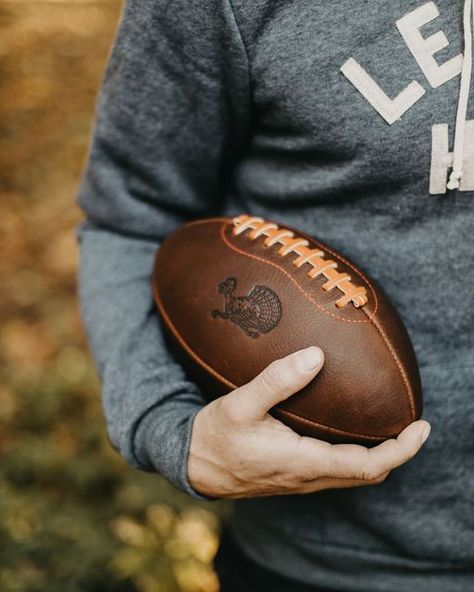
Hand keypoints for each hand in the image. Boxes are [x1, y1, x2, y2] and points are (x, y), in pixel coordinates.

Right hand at [188, 346, 430, 497]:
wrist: (193, 466)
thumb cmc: (215, 436)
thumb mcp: (240, 404)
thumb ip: (277, 381)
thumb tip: (316, 355)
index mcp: (300, 462)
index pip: (366, 465)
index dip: (400, 450)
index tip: (421, 427)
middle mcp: (307, 477)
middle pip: (368, 473)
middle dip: (397, 451)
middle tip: (414, 424)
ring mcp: (301, 481)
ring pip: (354, 475)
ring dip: (380, 455)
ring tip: (391, 426)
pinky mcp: (294, 476)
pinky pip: (337, 472)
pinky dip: (358, 456)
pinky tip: (351, 432)